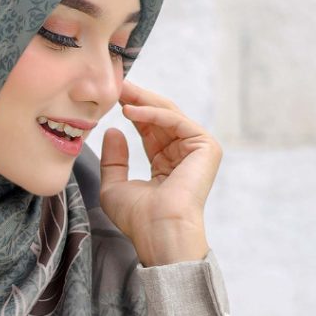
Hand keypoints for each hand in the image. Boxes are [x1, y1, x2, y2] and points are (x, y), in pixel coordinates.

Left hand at [99, 81, 221, 262]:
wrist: (158, 232)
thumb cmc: (138, 218)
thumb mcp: (115, 186)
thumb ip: (114, 160)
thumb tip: (112, 131)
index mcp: (166, 164)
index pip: (149, 129)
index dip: (131, 111)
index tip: (111, 97)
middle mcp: (183, 154)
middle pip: (159, 117)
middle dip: (137, 99)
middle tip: (115, 83)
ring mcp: (197, 149)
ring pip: (168, 114)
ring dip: (143, 100)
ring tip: (119, 91)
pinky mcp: (205, 146)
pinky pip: (175, 121)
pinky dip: (153, 113)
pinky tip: (130, 111)